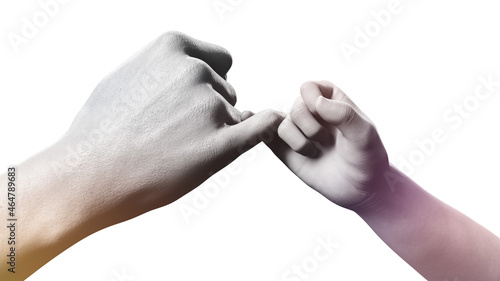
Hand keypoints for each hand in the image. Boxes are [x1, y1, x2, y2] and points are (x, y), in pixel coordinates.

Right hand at [48, 31, 282, 228]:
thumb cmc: (101, 129)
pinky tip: (272, 126)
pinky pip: (260, 129)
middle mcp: (195, 71)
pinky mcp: (221, 144)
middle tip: (176, 131)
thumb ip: (164, 65)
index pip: (220, 60)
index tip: (196, 99)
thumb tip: (196, 66)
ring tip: (178, 148)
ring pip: (235, 114)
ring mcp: (210, 107)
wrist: (88, 175)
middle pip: (227, 89)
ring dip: (218, 129)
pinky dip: (267, 127)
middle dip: (212, 107)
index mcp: (173, 47)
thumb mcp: (128, 75)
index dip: (211, 80)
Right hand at [268, 81, 388, 209]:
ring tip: (315, 152)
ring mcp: (299, 132)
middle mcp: (312, 114)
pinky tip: (299, 152)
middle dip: (309, 126)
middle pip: (295, 107)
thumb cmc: (368, 158)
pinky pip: (269, 138)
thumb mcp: (364, 134)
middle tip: (325, 141)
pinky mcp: (287, 151)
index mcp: (332, 101)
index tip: (323, 114)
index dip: (311, 98)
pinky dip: (276, 142)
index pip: (310, 88)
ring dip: (298, 141)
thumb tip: (316, 102)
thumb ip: (344, 114)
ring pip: (279, 124)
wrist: (361, 190)